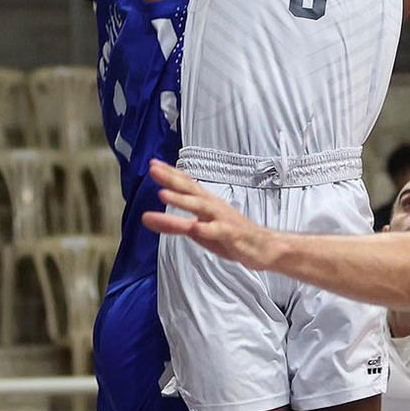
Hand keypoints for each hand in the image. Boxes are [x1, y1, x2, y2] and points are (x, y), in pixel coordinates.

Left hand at [140, 159, 280, 269]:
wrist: (263, 247)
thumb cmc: (229, 236)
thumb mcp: (197, 231)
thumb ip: (172, 224)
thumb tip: (146, 218)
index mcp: (206, 203)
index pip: (186, 184)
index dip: (170, 173)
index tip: (152, 163)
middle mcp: (213, 206)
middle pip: (191, 189)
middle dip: (172, 179)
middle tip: (154, 169)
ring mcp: (223, 219)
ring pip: (201, 207)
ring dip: (182, 200)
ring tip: (163, 194)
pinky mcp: (231, 235)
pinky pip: (217, 231)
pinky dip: (205, 228)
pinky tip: (193, 227)